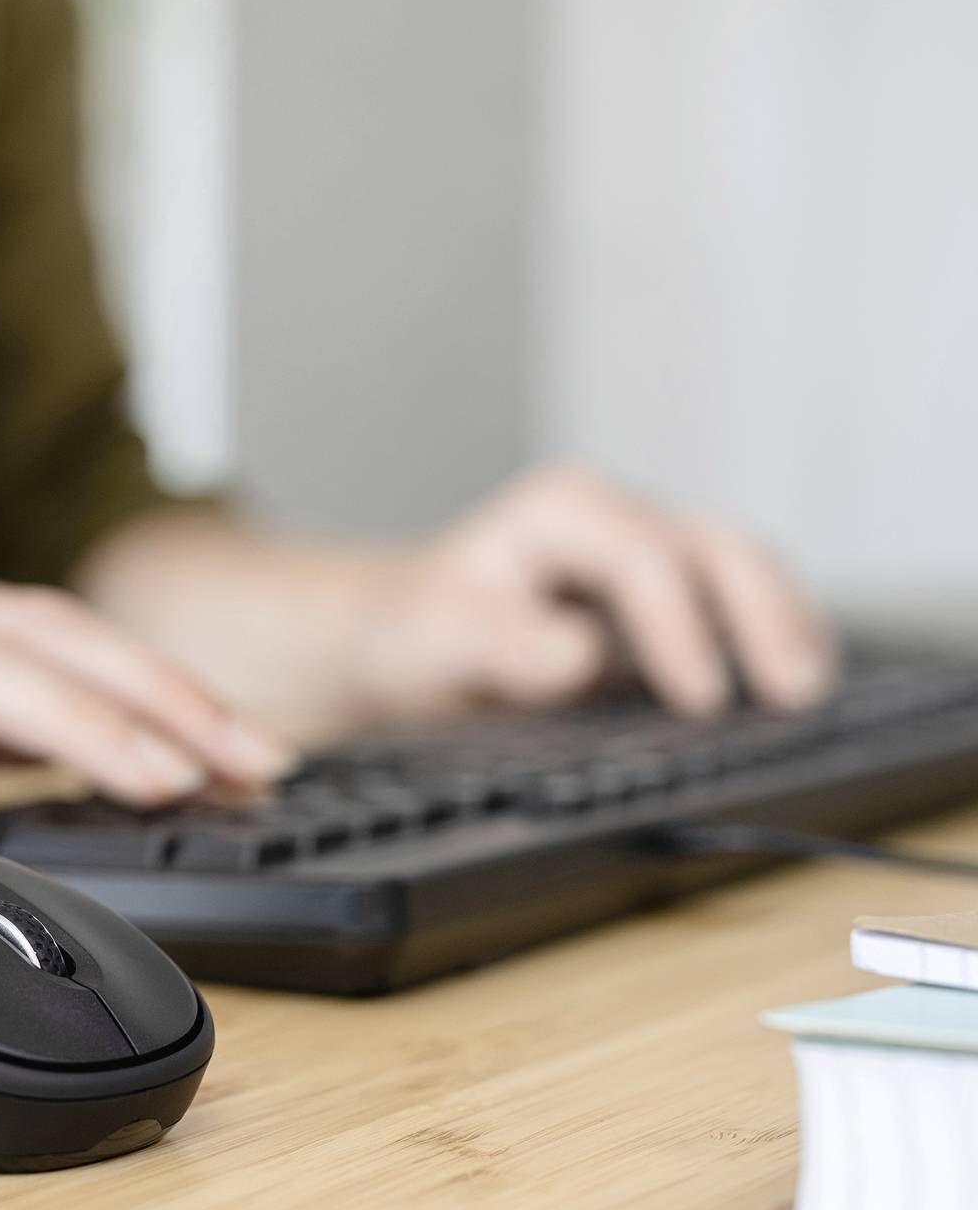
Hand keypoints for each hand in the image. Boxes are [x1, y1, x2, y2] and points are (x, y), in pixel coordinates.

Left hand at [340, 462, 835, 723]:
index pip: (644, 558)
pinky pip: (739, 603)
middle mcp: (613, 516)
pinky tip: (790, 686)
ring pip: (741, 569)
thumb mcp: (435, 638)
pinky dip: (773, 637)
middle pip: (714, 547)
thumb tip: (579, 655)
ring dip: (783, 626)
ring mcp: (648, 551)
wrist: (403, 637)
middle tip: (791, 693)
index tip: (699, 699)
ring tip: (806, 694)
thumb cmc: (416, 631)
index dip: (680, 627)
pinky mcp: (668, 595)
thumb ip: (501, 642)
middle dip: (762, 616)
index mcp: (559, 510)